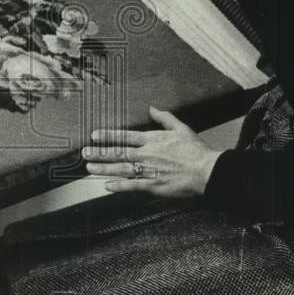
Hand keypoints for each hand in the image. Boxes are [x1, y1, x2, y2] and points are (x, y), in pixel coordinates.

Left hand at [83, 106, 222, 197]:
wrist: (208, 171)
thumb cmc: (196, 151)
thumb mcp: (181, 128)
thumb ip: (164, 118)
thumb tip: (152, 108)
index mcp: (153, 139)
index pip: (125, 136)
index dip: (108, 135)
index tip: (95, 135)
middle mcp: (147, 154)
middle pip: (118, 152)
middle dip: (100, 152)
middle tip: (85, 152)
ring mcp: (149, 170)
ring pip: (121, 168)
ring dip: (104, 168)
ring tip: (90, 167)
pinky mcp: (154, 186)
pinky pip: (132, 186)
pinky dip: (119, 185)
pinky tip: (107, 185)